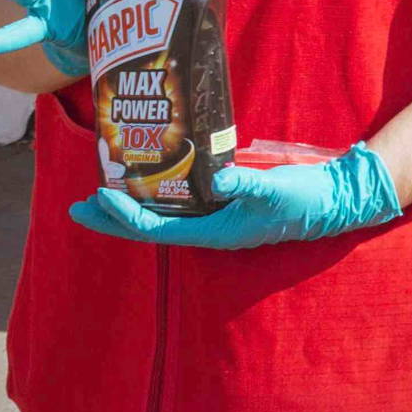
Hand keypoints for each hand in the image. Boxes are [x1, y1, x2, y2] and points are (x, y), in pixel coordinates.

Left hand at [71, 144, 403, 247]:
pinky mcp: (225, 206)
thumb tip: (217, 178)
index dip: (124, 215)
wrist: (335, 200)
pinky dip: (155, 196)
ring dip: (129, 209)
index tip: (99, 194)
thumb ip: (247, 184)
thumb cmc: (306, 199)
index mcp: (216, 233)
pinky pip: (179, 206)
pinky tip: (146, 183)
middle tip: (76, 207)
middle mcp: (209, 230)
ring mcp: (216, 219)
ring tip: (100, 196)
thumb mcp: (278, 189)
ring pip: (161, 218)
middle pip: (149, 229)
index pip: (156, 228)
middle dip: (113, 219)